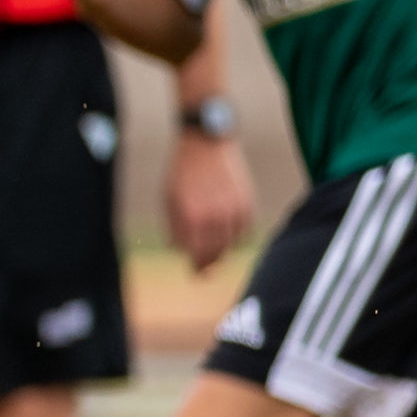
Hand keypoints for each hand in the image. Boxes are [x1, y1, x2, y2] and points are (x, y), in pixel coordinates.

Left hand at [165, 122, 254, 272]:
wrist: (205, 142)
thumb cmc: (182, 173)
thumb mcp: (169, 200)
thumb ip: (175, 228)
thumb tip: (181, 252)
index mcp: (191, 216)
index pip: (197, 254)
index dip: (197, 266)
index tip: (196, 273)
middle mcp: (214, 215)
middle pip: (216, 253)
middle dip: (210, 264)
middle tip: (206, 271)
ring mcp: (233, 209)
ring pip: (232, 244)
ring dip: (223, 251)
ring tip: (216, 253)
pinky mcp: (247, 202)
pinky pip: (245, 231)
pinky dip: (237, 236)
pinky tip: (227, 235)